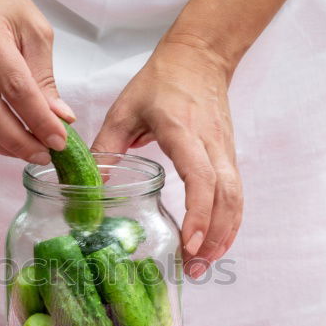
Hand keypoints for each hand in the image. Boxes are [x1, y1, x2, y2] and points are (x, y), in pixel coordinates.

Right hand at [0, 0, 73, 162]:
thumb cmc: (1, 3)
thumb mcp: (35, 30)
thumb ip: (45, 77)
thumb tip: (59, 118)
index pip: (16, 87)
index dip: (39, 119)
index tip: (59, 140)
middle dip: (19, 140)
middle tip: (44, 154)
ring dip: (1, 144)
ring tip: (29, 152)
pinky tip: (7, 142)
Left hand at [92, 40, 242, 277]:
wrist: (200, 57)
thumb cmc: (161, 82)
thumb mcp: (124, 110)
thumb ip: (106, 148)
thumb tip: (89, 189)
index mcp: (183, 131)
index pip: (201, 176)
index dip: (198, 212)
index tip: (188, 242)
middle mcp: (211, 144)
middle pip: (225, 196)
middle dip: (212, 236)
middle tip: (193, 268)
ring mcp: (225, 151)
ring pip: (235, 199)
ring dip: (222, 235)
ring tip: (202, 265)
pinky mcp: (229, 157)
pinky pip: (236, 195)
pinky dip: (229, 224)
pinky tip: (214, 245)